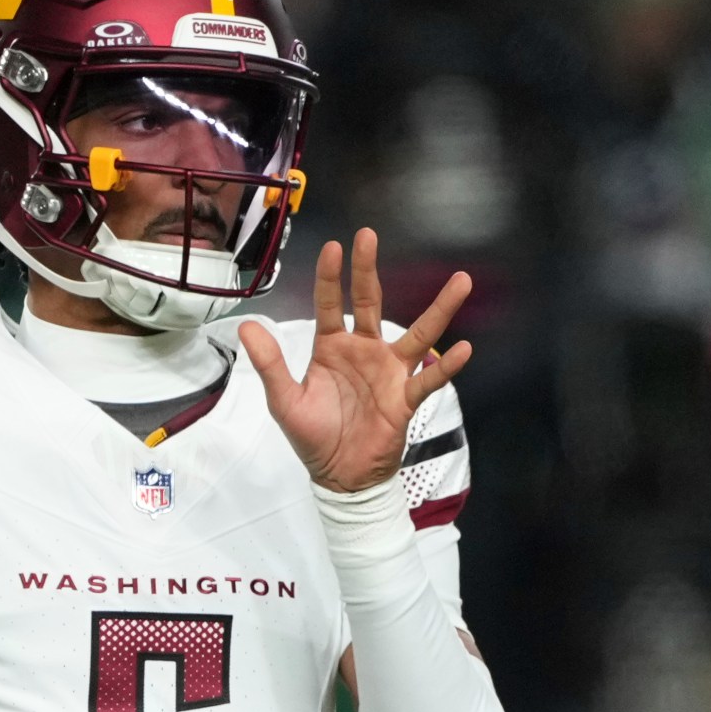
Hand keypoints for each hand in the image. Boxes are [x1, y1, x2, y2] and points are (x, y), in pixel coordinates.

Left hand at [238, 228, 472, 492]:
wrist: (340, 476)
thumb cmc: (313, 437)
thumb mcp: (285, 401)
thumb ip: (270, 364)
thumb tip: (248, 327)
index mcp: (331, 347)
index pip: (329, 304)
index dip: (329, 277)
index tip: (333, 246)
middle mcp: (363, 350)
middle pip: (369, 302)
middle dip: (368, 270)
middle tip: (368, 235)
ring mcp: (388, 371)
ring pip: (417, 333)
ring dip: (439, 308)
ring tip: (460, 281)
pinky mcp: (405, 397)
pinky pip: (429, 379)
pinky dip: (446, 366)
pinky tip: (462, 350)